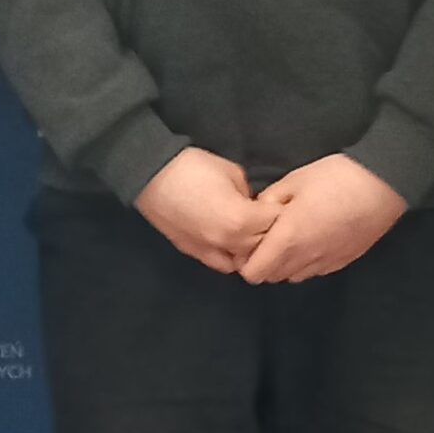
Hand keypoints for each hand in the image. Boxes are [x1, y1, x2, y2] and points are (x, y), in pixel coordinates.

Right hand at [134, 148, 279, 272]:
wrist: (151, 175)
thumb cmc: (193, 168)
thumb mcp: (233, 173)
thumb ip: (249, 194)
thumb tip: (254, 205)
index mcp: (241, 220)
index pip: (277, 223)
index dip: (281, 212)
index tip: (281, 204)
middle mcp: (229, 242)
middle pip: (264, 246)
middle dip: (270, 232)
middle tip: (269, 219)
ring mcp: (210, 251)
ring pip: (245, 261)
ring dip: (252, 248)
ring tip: (252, 233)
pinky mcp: (194, 253)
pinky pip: (223, 264)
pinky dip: (233, 257)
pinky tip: (233, 244)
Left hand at [240, 155, 407, 285]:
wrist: (382, 184)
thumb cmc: (336, 178)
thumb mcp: (295, 180)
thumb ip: (269, 200)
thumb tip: (257, 213)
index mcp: (288, 240)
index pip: (253, 272)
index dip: (245, 259)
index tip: (248, 241)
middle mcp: (305, 259)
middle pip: (271, 277)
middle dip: (263, 261)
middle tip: (267, 237)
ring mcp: (326, 263)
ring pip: (293, 277)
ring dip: (285, 264)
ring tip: (290, 238)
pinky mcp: (343, 261)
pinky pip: (314, 271)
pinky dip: (306, 262)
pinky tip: (313, 240)